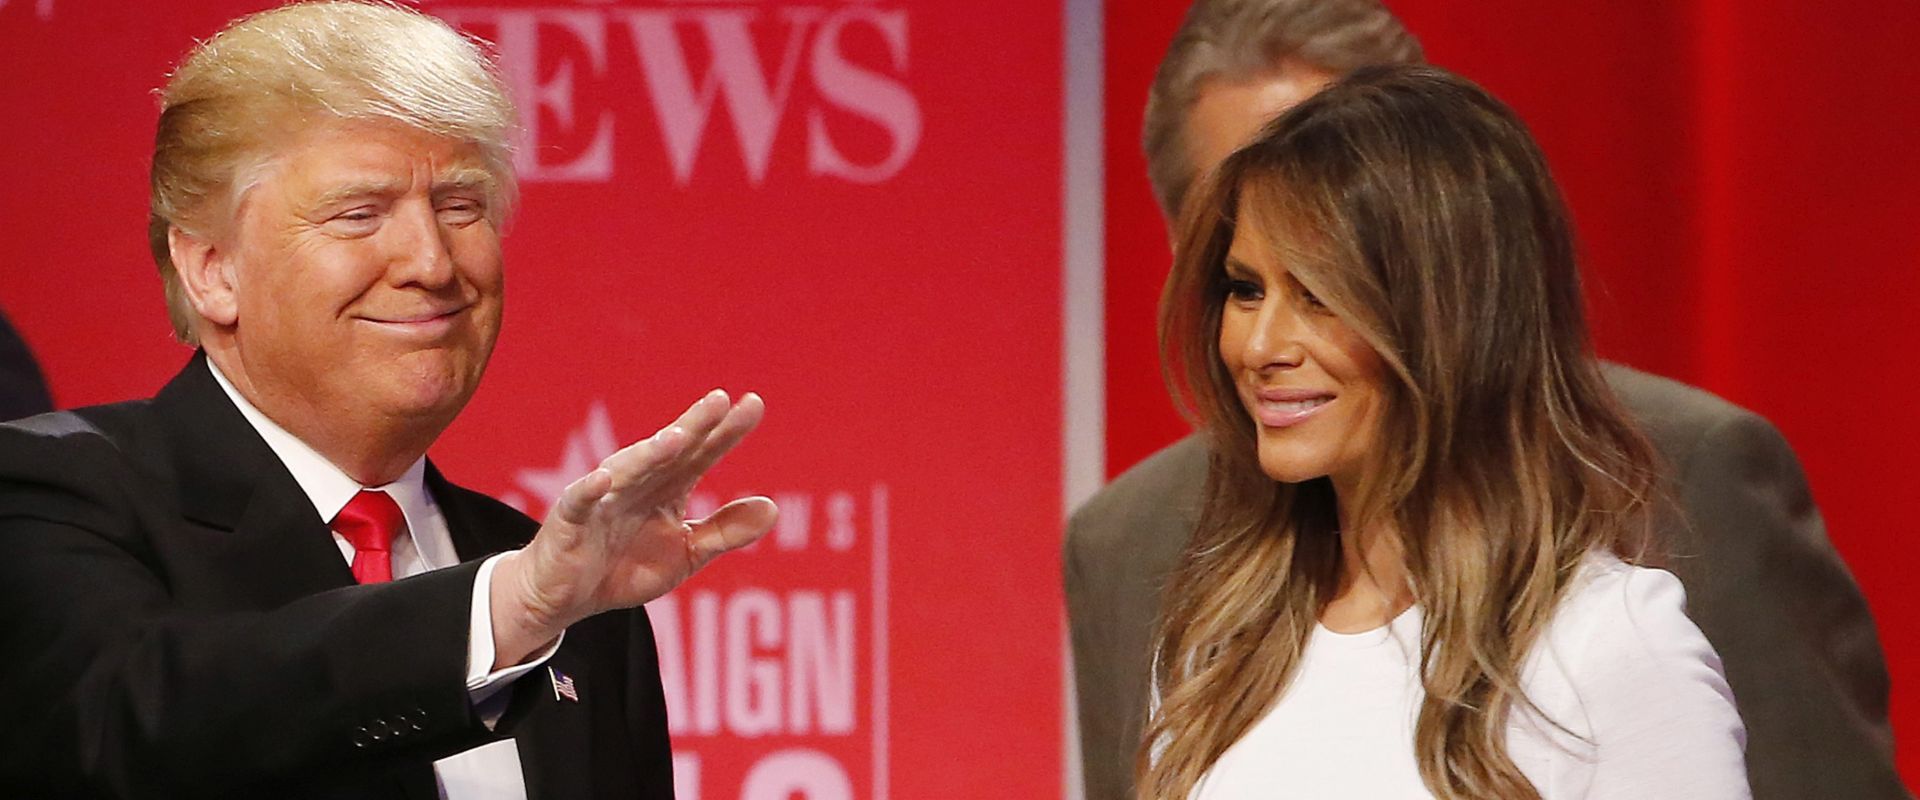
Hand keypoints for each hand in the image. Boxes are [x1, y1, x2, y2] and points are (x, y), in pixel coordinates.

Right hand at [490, 390, 776, 665]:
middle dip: (693, 427)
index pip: (701, 454)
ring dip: (650, 454)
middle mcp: (637, 484)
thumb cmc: (625, 566)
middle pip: (669, 453)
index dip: (725, 432)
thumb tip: (773, 508)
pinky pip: (579, 503)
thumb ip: (725, 531)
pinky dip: (589, 491)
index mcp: (667, 488)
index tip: (753, 404)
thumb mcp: (685, 554)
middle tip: (719, 401)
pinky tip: (604, 480)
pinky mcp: (569, 523)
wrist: (567, 598)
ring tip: (676, 438)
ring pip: (628, 471)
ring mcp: (603, 500)